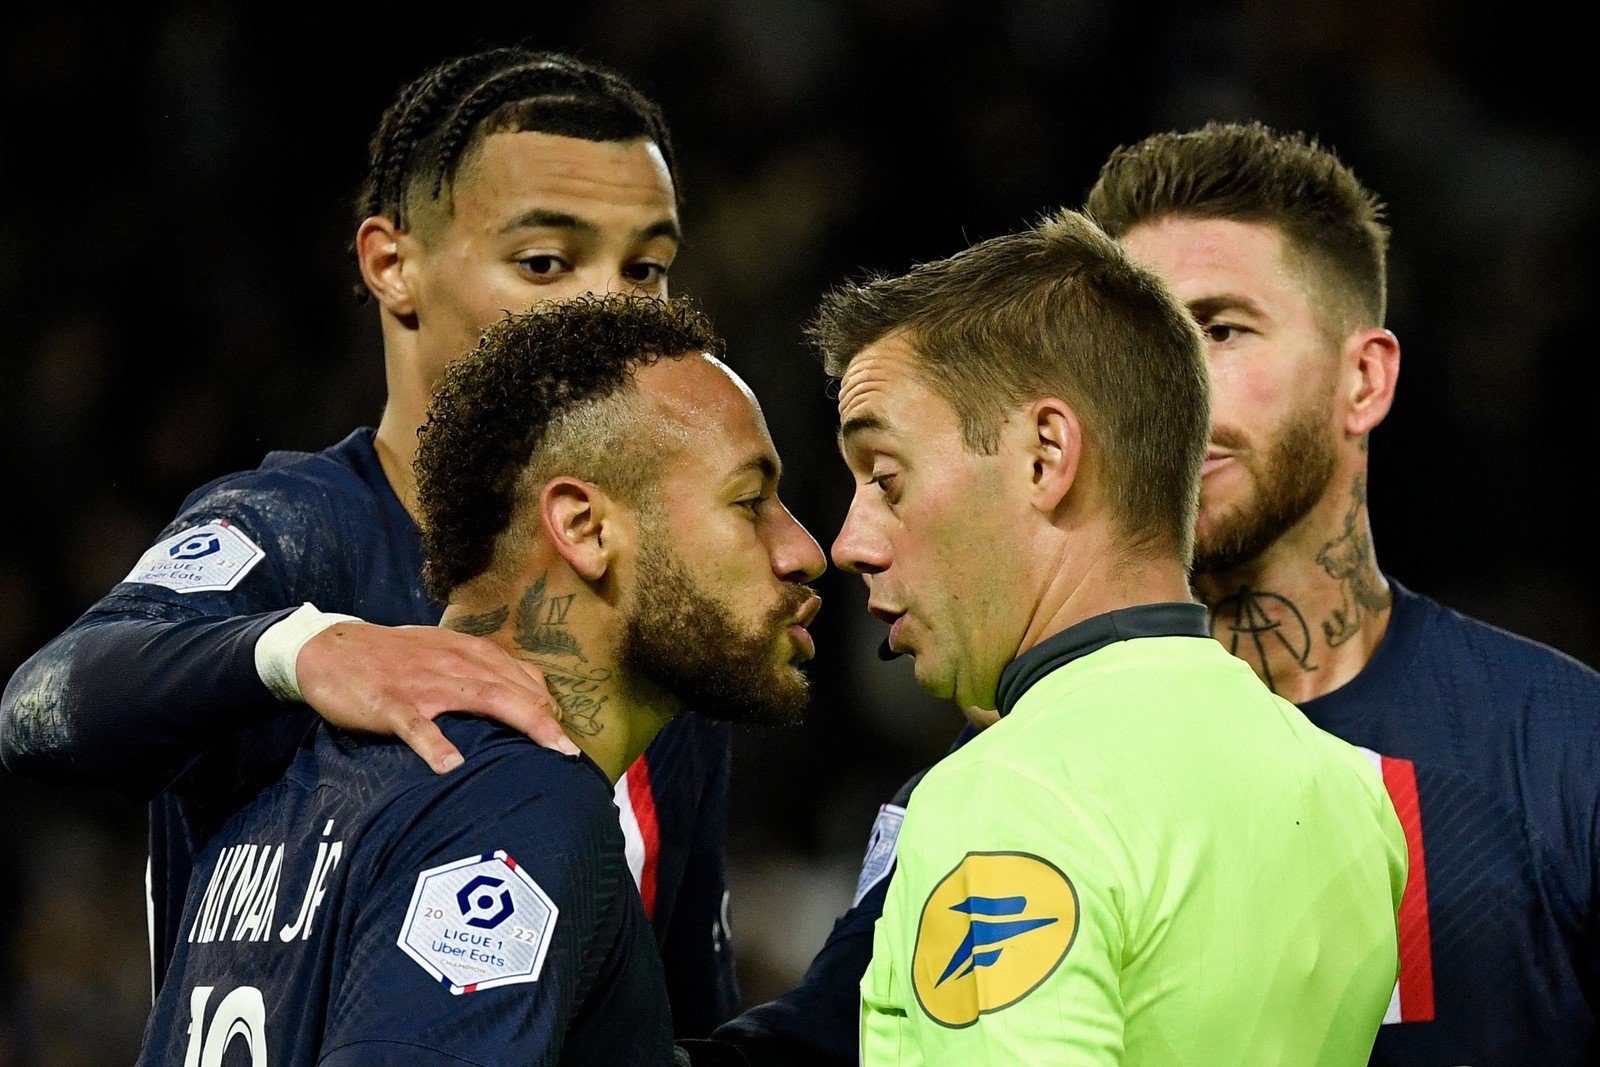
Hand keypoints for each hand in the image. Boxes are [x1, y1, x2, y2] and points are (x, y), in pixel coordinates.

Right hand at [296, 621, 577, 772]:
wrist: (332, 647)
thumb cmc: (393, 655)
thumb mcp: (442, 652)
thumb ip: (480, 669)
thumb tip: (525, 691)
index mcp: (466, 652)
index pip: (519, 675)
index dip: (546, 702)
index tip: (567, 731)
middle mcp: (453, 663)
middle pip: (510, 689)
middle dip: (546, 718)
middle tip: (572, 750)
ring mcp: (423, 684)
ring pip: (480, 698)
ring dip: (519, 721)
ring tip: (547, 749)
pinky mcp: (391, 703)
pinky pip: (416, 725)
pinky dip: (434, 744)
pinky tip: (452, 766)